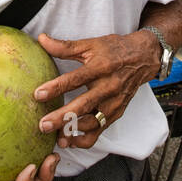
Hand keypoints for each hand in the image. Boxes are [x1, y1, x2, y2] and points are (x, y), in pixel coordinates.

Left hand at [33, 31, 161, 150]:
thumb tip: (41, 39)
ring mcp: (114, 102)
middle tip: (43, 125)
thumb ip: (65, 46)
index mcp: (101, 67)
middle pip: (84, 105)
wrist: (143, 58)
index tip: (38, 94)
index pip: (76, 79)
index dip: (57, 87)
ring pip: (92, 123)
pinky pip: (99, 131)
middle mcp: (109, 87)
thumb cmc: (114, 50)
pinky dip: (84, 139)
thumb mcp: (91, 44)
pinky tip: (69, 141)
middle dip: (63, 117)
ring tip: (54, 136)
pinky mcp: (116, 113)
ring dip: (73, 132)